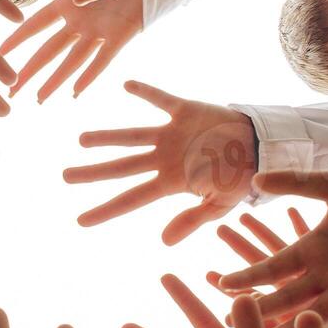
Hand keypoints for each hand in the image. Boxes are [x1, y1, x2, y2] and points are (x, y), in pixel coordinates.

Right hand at [0, 0, 144, 102]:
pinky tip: (75, 91)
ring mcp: (99, 30)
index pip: (36, 25)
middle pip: (49, 51)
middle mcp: (80, 21)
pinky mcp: (121, 35)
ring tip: (40, 100)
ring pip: (72, 61)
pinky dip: (89, 76)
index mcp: (68, 2)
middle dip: (30, 71)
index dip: (18, 39)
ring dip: (56, 80)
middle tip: (13, 91)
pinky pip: (103, 60)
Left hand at [64, 81, 255, 242]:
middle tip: (64, 177)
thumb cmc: (242, 179)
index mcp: (170, 183)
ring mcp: (173, 135)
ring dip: (107, 137)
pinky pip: (161, 99)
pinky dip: (145, 92)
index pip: (130, 199)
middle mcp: (164, 159)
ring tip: (81, 140)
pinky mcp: (186, 112)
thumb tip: (164, 243)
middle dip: (92, 172)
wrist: (263, 149)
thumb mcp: (219, 206)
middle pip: (121, 167)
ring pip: (132, 136)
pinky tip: (126, 84)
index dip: (105, 210)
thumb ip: (191, 221)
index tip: (80, 221)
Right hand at [217, 171, 327, 327]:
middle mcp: (326, 273)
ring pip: (317, 312)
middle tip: (232, 324)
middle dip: (262, 310)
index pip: (273, 267)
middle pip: (288, 296)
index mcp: (311, 249)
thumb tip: (255, 177)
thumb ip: (296, 183)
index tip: (221, 285)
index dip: (249, 277)